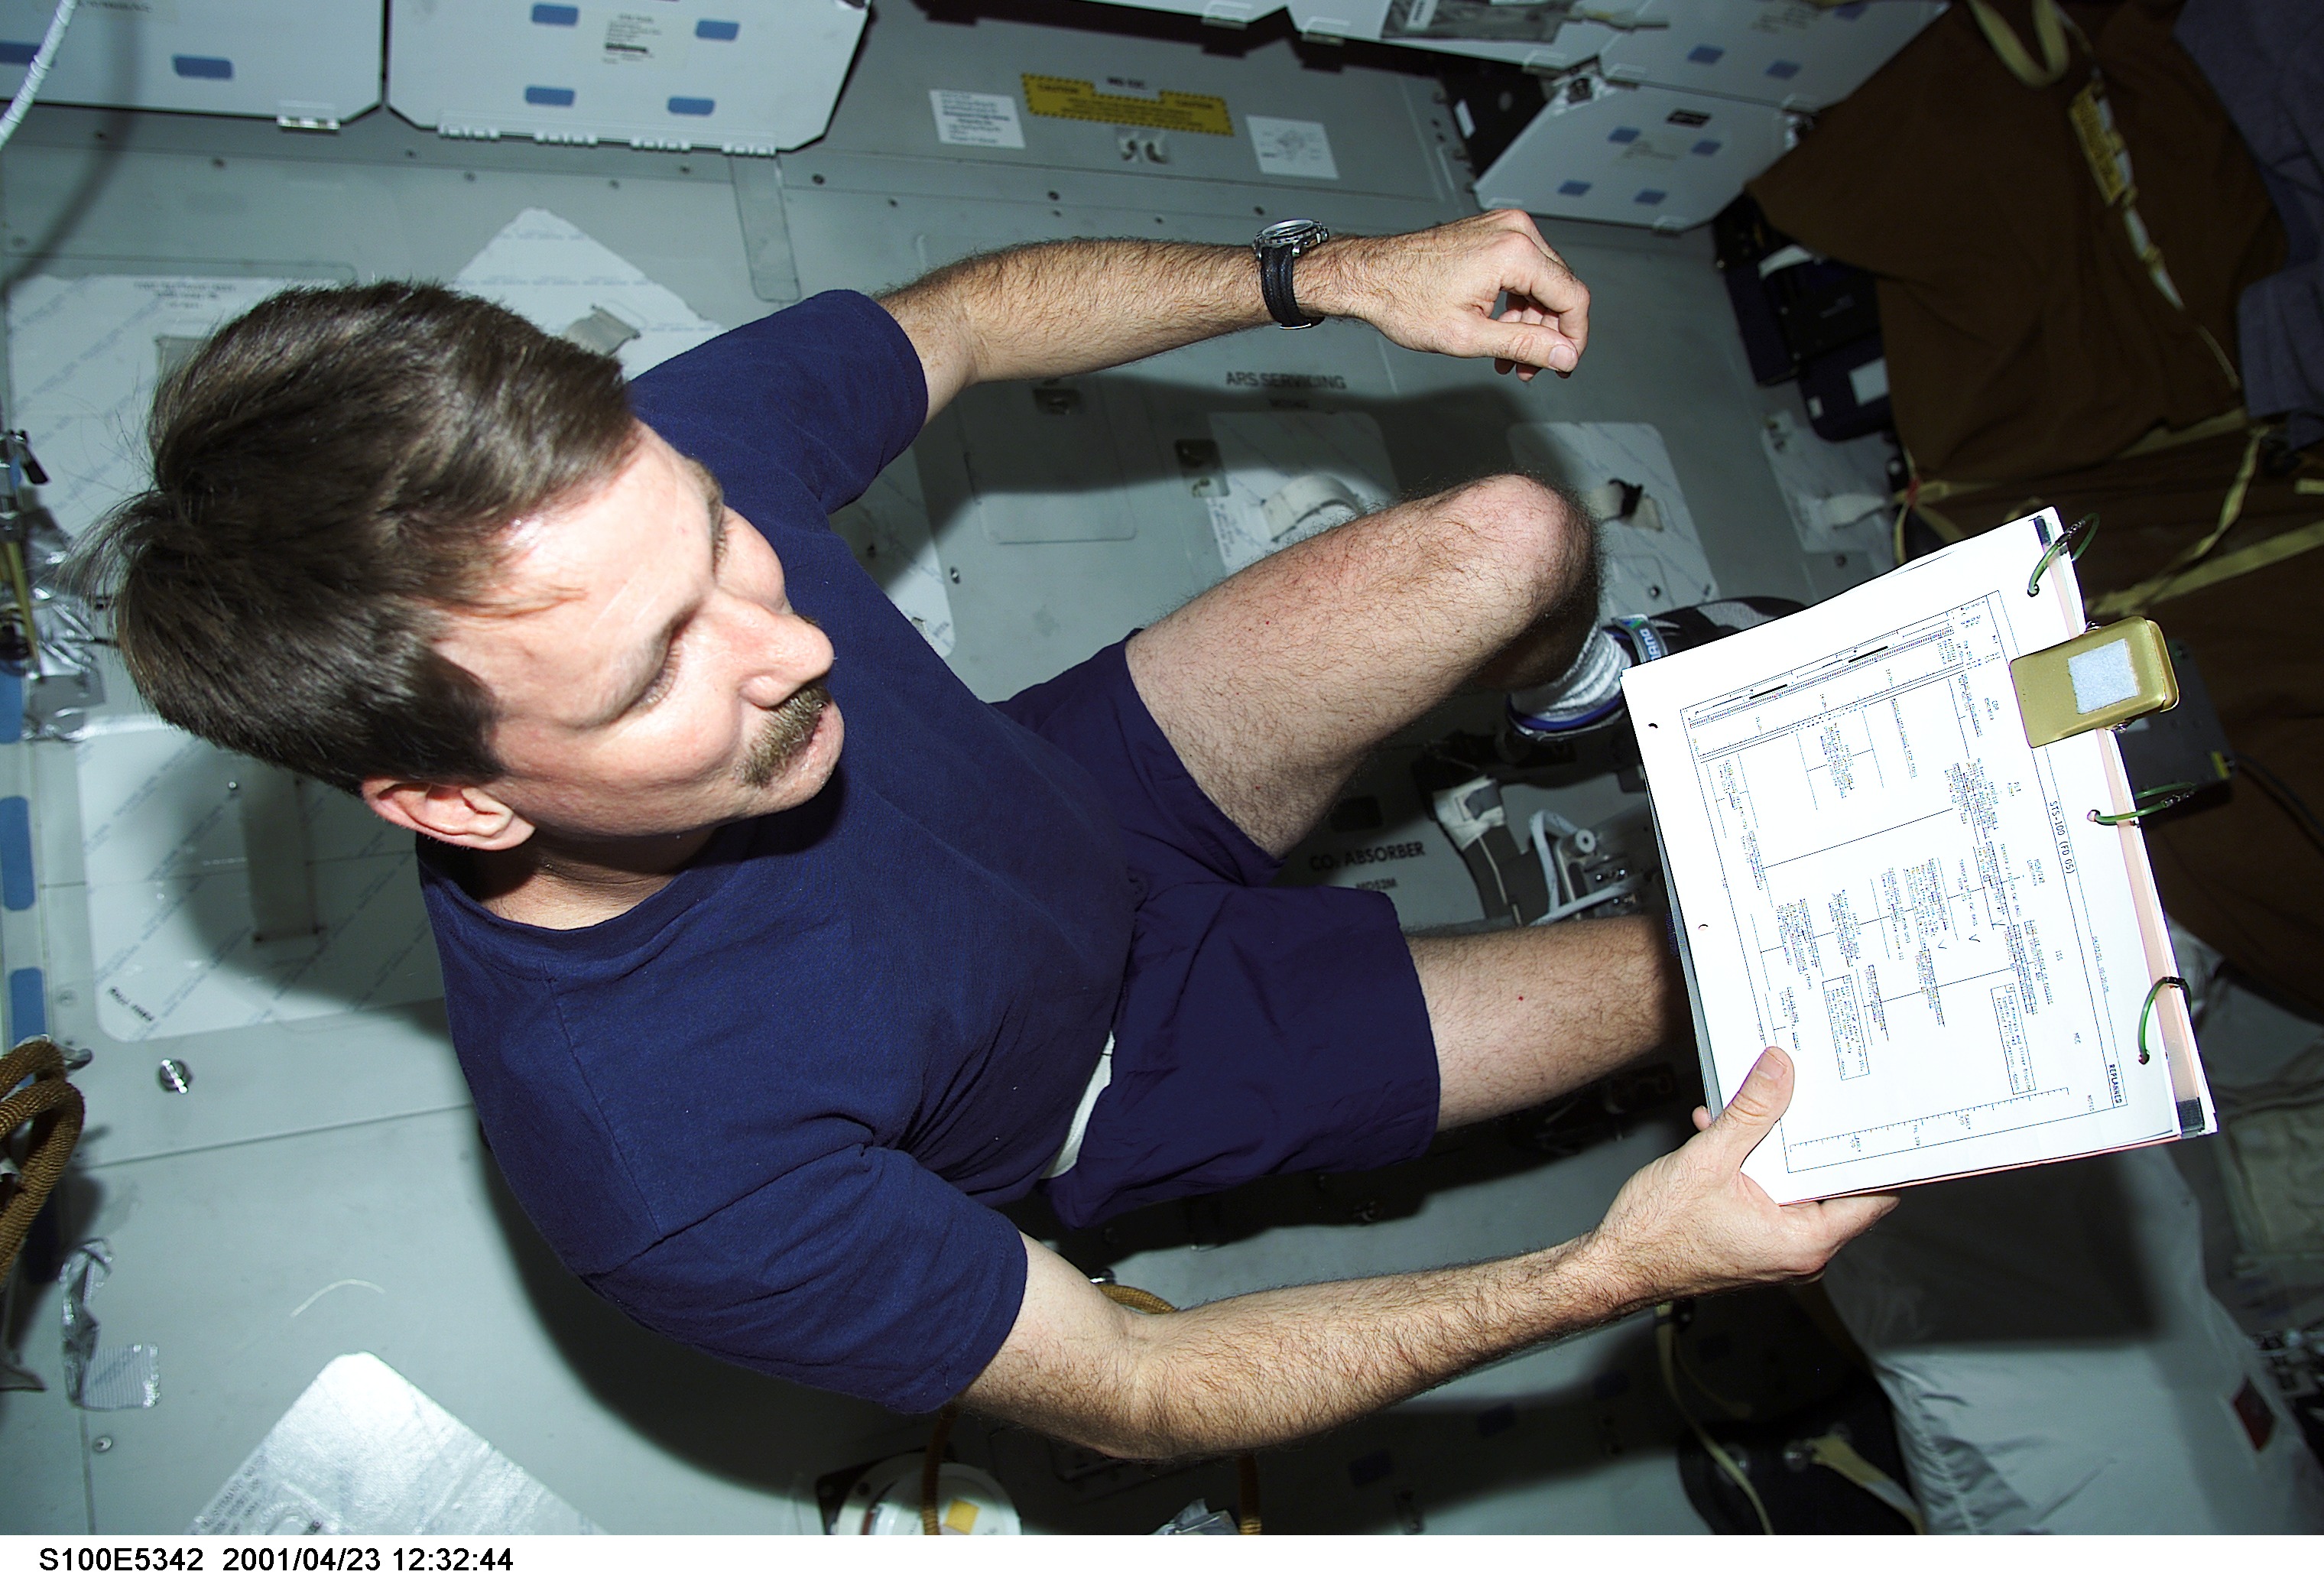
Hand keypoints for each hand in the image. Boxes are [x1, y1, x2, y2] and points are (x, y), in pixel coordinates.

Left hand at [1305, 211, 1590, 379]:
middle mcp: (1515, 231)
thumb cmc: (1405, 299)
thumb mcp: (1468, 335)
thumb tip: (1564, 355)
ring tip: (1509, 359)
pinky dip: (1517, 304)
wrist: (1370, 276)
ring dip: (1531, 323)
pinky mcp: (1493, 233)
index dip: (1574, 337)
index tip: (1565, 364)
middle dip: (1549, 334)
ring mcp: (1504, 228)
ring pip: (1542, 283)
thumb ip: (1524, 344)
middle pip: (1559, 289)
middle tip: (1532, 369)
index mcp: (1514, 251)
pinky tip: (1500, 332)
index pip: (1573, 296)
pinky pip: (1523, 271)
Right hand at [1584, 1048, 1896, 1303]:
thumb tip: (1779, 1070)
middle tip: (1813, 1092)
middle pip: (1832, 1183)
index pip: (1872, 1195)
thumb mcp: (1709, 1159)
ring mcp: (1779, 1249)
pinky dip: (1754, 1164)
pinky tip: (1724, 1132)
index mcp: (1805, 1241)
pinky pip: (1772, 1195)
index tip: (1877, 1115)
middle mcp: (1801, 1253)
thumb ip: (1751, 1112)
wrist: (1616, 1266)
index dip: (1878, 1152)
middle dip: (1814, 1135)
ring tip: (1755, 1108)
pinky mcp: (1757, 1241)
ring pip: (1797, 1185)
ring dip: (1775, 1145)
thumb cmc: (1658, 1234)